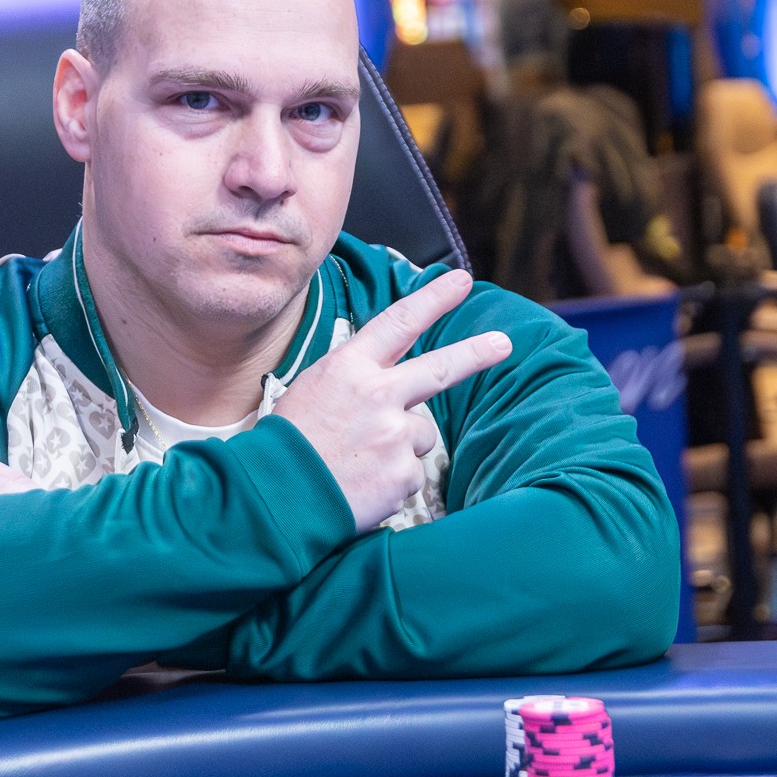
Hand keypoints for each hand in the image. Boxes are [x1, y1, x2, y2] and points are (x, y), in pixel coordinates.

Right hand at [274, 270, 509, 532]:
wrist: (273, 496)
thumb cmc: (287, 444)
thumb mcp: (312, 392)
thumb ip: (356, 382)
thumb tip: (392, 387)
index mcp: (349, 368)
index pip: (399, 323)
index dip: (433, 299)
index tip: (461, 281)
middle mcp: (378, 394)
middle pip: (441, 368)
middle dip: (476, 352)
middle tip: (503, 343)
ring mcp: (394, 434)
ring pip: (419, 435)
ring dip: (398, 448)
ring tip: (357, 463)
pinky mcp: (403, 473)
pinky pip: (409, 474)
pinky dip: (390, 482)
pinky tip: (360, 486)